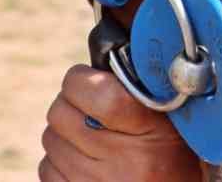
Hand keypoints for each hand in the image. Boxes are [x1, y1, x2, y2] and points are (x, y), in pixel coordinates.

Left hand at [38, 65, 200, 181]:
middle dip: (70, 104)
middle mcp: (123, 161)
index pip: (95, 91)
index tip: (88, 79)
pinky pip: (47, 168)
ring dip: (65, 133)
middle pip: (60, 113)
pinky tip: (85, 162)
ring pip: (51, 140)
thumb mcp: (172, 119)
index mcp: (151, 131)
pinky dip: (59, 161)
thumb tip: (104, 52)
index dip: (80, 79)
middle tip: (89, 108)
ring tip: (91, 137)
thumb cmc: (175, 156)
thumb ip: (142, 87)